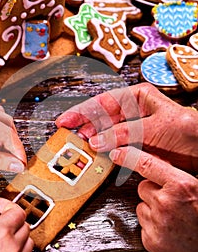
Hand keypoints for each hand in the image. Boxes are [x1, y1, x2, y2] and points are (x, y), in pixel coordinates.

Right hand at [56, 83, 197, 172]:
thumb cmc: (187, 131)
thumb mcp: (154, 128)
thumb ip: (123, 133)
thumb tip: (96, 140)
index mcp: (136, 96)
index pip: (103, 102)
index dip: (82, 111)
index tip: (66, 120)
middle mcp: (132, 110)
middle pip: (101, 117)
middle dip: (84, 127)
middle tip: (69, 136)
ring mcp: (132, 128)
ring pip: (105, 133)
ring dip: (92, 140)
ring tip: (78, 147)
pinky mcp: (134, 144)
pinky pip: (114, 146)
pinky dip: (104, 151)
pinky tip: (95, 155)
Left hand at [110, 146, 197, 251]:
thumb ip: (177, 178)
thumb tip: (159, 166)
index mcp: (180, 186)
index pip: (147, 164)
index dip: (129, 156)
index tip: (117, 153)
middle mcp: (165, 203)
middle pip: (143, 187)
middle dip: (153, 192)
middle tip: (170, 201)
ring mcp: (156, 223)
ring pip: (141, 207)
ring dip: (152, 210)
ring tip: (172, 218)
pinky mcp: (151, 241)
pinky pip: (142, 225)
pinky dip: (152, 227)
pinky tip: (168, 230)